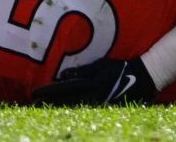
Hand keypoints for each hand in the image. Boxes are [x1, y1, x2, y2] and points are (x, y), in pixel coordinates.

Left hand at [32, 57, 157, 105]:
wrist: (142, 80)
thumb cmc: (120, 68)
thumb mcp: (101, 66)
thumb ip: (82, 71)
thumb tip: (63, 76)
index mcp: (91, 85)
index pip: (64, 89)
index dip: (48, 91)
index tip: (34, 93)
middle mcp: (93, 97)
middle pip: (65, 102)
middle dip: (49, 101)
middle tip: (33, 101)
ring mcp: (98, 105)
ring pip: (72, 107)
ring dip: (57, 106)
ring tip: (42, 105)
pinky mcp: (103, 108)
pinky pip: (82, 108)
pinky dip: (69, 107)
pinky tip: (61, 107)